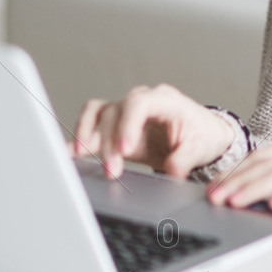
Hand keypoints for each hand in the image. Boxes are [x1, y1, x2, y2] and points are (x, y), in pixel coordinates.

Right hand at [72, 84, 235, 179]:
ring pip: (99, 115)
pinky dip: (81, 134)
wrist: (201, 134)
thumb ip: (185, 158)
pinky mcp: (117, 124)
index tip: (125, 150)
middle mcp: (142, 100)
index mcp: (165, 100)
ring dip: (90, 136)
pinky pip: (93, 121)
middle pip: (116, 113)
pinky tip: (70, 151)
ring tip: (82, 157)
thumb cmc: (201, 135)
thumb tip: (171, 170)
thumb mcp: (200, 147)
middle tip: (112, 171)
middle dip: (109, 144)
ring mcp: (127, 111)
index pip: (139, 104)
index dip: (128, 125)